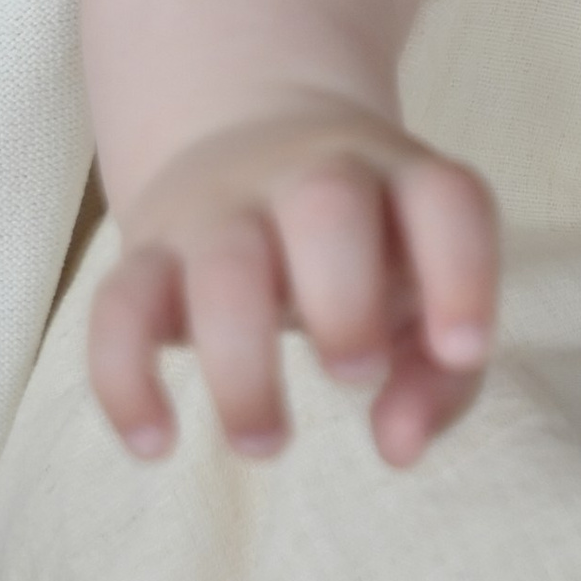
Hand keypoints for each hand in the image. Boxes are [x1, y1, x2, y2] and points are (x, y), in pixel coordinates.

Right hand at [89, 96, 496, 468]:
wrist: (246, 134)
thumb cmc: (364, 249)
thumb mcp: (421, 289)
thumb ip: (440, 373)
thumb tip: (398, 446)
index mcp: (396, 176)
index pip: (446, 198)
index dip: (463, 272)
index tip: (462, 350)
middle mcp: (311, 175)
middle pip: (327, 201)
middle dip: (345, 295)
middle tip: (353, 375)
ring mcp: (222, 208)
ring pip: (222, 260)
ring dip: (242, 362)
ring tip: (268, 442)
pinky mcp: (148, 254)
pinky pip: (117, 303)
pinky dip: (124, 377)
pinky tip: (157, 444)